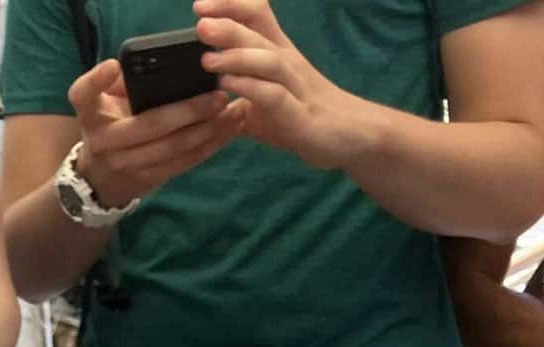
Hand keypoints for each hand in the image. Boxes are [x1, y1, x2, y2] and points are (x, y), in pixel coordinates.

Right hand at [67, 57, 248, 207]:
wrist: (99, 181)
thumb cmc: (109, 128)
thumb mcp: (104, 106)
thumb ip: (123, 85)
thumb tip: (158, 66)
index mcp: (92, 116)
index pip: (83, 95)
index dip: (96, 81)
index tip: (112, 65)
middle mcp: (104, 141)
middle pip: (150, 125)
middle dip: (189, 110)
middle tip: (219, 96)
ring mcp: (125, 165)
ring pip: (173, 148)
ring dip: (209, 129)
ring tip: (235, 111)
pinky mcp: (147, 181)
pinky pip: (183, 163)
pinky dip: (210, 146)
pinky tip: (230, 129)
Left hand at [194, 0, 372, 170]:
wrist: (347, 137)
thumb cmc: (298, 114)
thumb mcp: (260, 100)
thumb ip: (232, 93)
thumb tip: (196, 96)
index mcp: (275, 54)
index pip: (256, 15)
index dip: (231, 4)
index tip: (200, 5)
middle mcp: (286, 63)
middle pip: (259, 32)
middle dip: (229, 24)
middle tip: (199, 22)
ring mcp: (295, 87)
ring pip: (268, 60)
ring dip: (237, 56)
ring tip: (207, 59)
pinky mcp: (299, 115)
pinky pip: (275, 96)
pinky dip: (251, 88)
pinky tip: (229, 87)